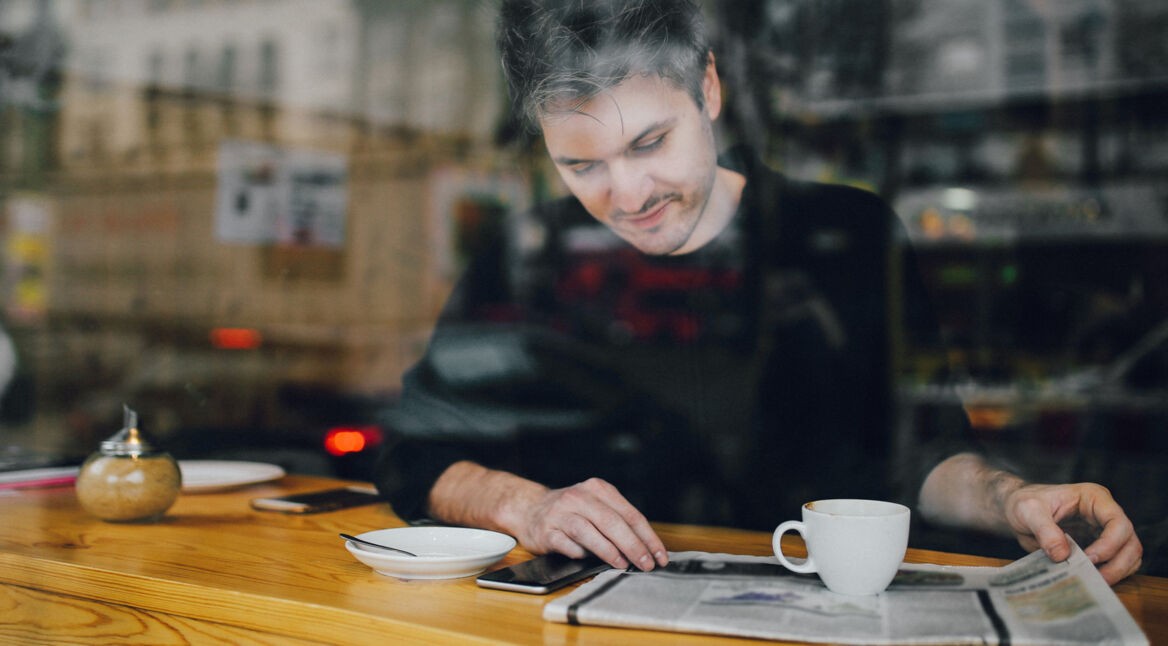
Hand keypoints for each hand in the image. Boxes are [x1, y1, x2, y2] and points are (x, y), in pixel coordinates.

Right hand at [514, 477, 669, 570]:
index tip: (659, 555)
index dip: (648, 537)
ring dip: (608, 550)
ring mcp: (561, 513)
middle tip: (646, 563)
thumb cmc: (571, 512)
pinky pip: (567, 544)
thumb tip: (646, 550)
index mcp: (598, 489)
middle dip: (633, 545)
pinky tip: (589, 561)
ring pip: (588, 531)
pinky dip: (580, 553)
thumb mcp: (596, 507)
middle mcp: (579, 497)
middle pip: (611, 522)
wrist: (530, 509)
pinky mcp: (546, 530)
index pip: (630, 514)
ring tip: (622, 564)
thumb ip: (618, 522)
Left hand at [1003, 482, 1142, 584]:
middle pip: (1130, 541)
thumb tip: (1062, 555)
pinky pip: (1117, 563)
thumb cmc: (1024, 503)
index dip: (1109, 543)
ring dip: (1117, 572)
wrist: (1016, 510)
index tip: (1089, 558)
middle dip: (1117, 563)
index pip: (1117, 522)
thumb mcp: (1028, 511)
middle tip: (1096, 578)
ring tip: (1093, 581)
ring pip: (1129, 555)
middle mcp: (1104, 513)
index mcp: (1093, 498)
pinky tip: (1090, 579)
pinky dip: (1110, 574)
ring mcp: (1104, 531)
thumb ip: (1044, 530)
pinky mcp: (1099, 546)